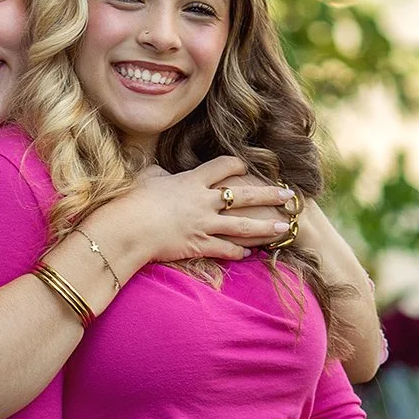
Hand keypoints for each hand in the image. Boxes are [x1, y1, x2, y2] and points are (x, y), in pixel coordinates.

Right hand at [116, 156, 293, 263]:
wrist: (128, 227)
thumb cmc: (131, 200)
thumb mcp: (146, 179)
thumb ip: (158, 174)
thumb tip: (159, 171)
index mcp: (192, 181)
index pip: (223, 167)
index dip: (237, 165)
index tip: (248, 167)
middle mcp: (204, 200)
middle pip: (245, 195)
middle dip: (269, 195)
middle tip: (289, 196)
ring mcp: (204, 223)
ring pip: (243, 225)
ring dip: (266, 227)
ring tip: (284, 227)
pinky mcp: (199, 244)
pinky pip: (225, 249)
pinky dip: (238, 252)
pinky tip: (249, 253)